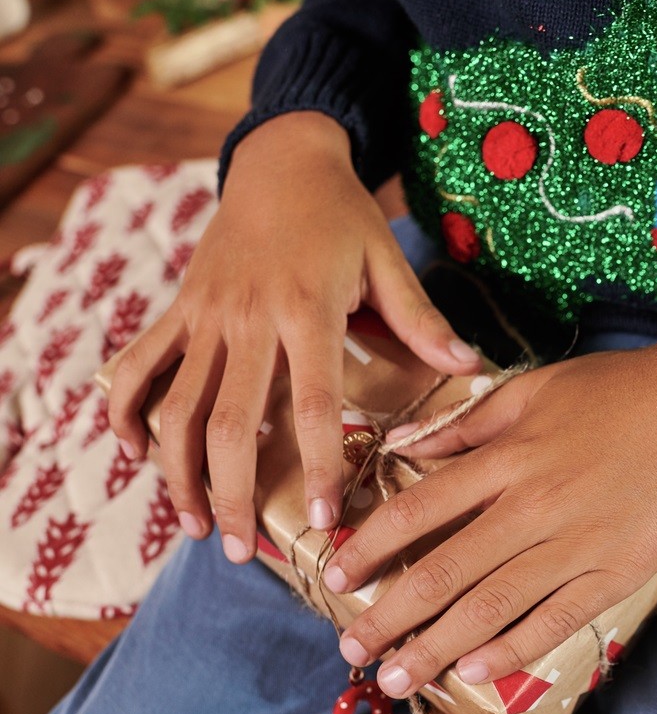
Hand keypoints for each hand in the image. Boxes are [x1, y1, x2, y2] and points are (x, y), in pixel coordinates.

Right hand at [108, 112, 480, 563]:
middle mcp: (247, 318)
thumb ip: (422, 319)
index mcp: (306, 309)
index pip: (311, 404)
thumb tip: (472, 368)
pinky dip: (126, 412)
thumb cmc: (342, 215)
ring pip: (174, 406)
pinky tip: (136, 456)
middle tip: (246, 553)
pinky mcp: (178, 310)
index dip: (318, 465)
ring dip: (177, 473)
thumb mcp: (388, 258)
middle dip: (235, 495)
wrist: (279, 160)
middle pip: (229, 423)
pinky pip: (138, 367)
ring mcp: (204, 315)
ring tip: (198, 526)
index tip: (324, 518)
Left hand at [323, 327, 656, 697]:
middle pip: (444, 571)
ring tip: (397, 678)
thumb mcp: (536, 388)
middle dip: (390, 617)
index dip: (371, 547)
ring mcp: (576, 546)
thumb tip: (408, 445)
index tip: (337, 577)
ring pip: (492, 607)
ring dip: (436, 648)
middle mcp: (532, 507)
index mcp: (508, 458)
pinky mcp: (616, 573)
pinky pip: (556, 620)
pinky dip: (513, 649)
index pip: (419, 510)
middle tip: (353, 651)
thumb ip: (470, 422)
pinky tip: (476, 672)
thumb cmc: (620, 391)